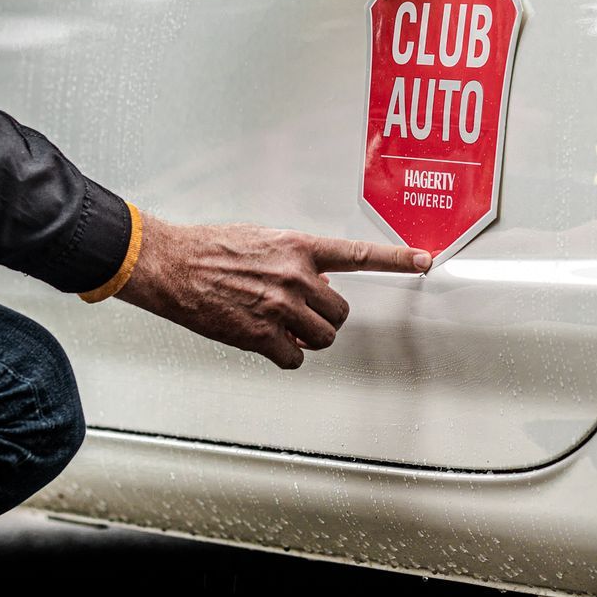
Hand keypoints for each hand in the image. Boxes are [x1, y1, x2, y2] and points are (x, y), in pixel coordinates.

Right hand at [115, 213, 431, 368]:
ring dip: (307, 337)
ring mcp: (280, 307)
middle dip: (326, 316)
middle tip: (302, 312)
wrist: (173, 264)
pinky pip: (294, 357)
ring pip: (323, 337)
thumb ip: (297, 258)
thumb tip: (319, 280)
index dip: (396, 258)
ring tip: (281, 325)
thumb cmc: (210, 248)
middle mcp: (295, 276)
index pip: (358, 253)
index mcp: (298, 247)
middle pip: (341, 311)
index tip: (423, 260)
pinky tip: (265, 340)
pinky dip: (284, 355)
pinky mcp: (261, 334)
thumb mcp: (263, 239)